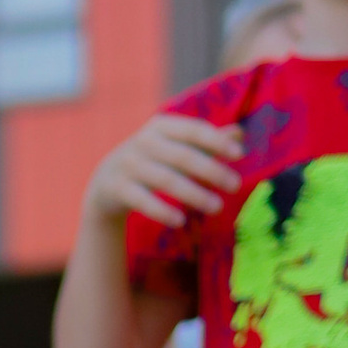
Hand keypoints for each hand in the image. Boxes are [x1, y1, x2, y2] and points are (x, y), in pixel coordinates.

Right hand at [83, 113, 240, 230]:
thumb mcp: (176, 146)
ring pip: (165, 179)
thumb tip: (240, 133)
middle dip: (211, 171)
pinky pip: (142, 200)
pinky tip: (181, 220)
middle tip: (236, 186)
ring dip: (193, 193)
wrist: (107, 180)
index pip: (193, 130)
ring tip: (217, 207)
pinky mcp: (116, 187)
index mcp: (162, 126)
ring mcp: (128, 164)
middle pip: (182, 156)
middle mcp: (143, 141)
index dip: (217, 141)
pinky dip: (161, 210)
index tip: (240, 155)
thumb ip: (206, 141)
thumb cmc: (153, 160)